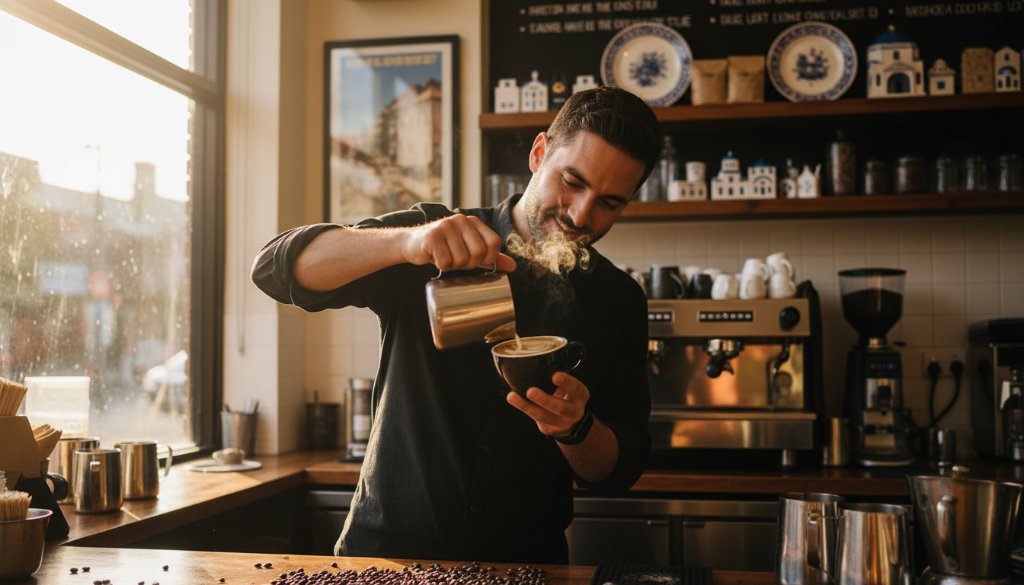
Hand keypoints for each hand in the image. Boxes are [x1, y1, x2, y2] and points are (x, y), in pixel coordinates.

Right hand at [402, 214, 516, 272]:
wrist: (413, 244)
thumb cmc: (444, 248)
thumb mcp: (469, 250)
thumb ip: (489, 256)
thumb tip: (513, 267)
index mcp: (473, 222)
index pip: (494, 242)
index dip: (489, 258)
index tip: (478, 262)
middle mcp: (461, 220)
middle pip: (479, 252)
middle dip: (470, 264)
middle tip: (458, 262)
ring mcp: (446, 226)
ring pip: (461, 259)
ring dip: (453, 266)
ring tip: (446, 258)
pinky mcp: (432, 236)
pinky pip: (445, 261)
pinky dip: (441, 266)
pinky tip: (436, 259)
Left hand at [507, 372, 588, 437]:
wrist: (571, 421)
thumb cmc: (567, 395)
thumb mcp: (570, 386)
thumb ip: (559, 376)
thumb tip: (538, 358)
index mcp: (580, 396)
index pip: (576, 389)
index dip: (566, 382)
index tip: (555, 375)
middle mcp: (574, 411)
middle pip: (561, 408)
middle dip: (545, 400)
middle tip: (531, 391)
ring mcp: (561, 423)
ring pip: (543, 416)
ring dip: (526, 406)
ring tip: (512, 397)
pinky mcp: (548, 429)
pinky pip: (534, 418)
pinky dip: (523, 407)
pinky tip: (513, 399)